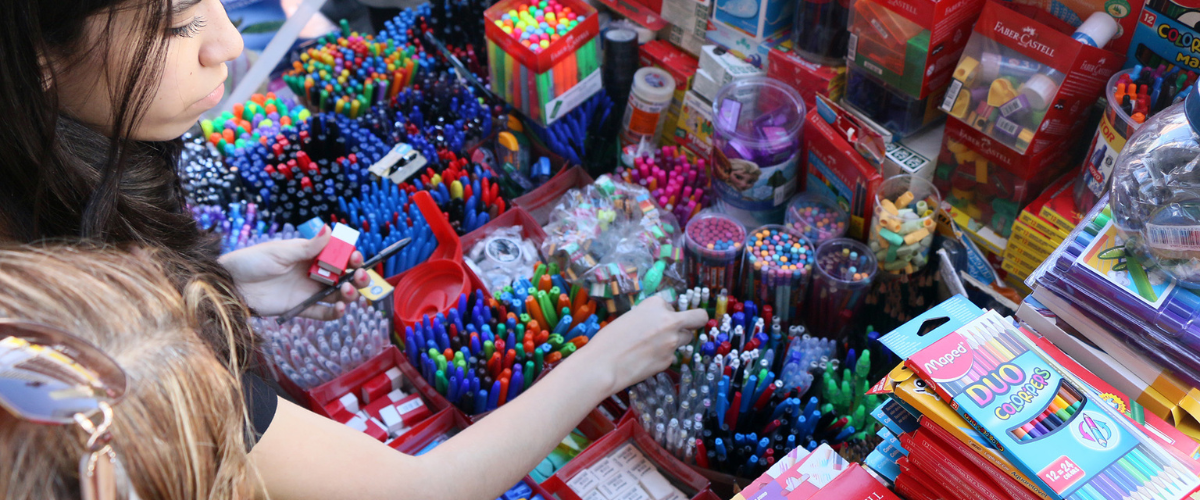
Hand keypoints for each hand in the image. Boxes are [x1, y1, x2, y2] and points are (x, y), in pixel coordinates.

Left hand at [219, 225, 370, 319]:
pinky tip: (340, 308)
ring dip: (350, 293)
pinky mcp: (300, 308)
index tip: (356, 257)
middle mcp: (313, 273)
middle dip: (358, 275)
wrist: (230, 285)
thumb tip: (329, 229)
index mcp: (310, 254)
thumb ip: (308, 246)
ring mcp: (308, 291)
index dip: (351, 256)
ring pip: (338, 294)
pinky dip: (335, 312)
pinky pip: (323, 312)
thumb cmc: (251, 261)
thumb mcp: (280, 251)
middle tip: (361, 275)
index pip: (338, 255)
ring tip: (348, 291)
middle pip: (344, 275)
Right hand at [570, 296, 707, 394]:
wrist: (603, 364)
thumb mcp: (629, 317)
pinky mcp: (669, 360)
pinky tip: (646, 360)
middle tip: (688, 325)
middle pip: (698, 318)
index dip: (663, 313)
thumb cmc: (608, 339)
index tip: (653, 320)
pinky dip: (663, 356)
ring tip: (656, 345)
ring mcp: (672, 342)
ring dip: (677, 339)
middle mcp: (669, 320)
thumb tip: (657, 323)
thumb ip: (648, 317)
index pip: (671, 305)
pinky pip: (672, 355)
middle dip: (696, 320)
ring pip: (687, 338)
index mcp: (656, 304)